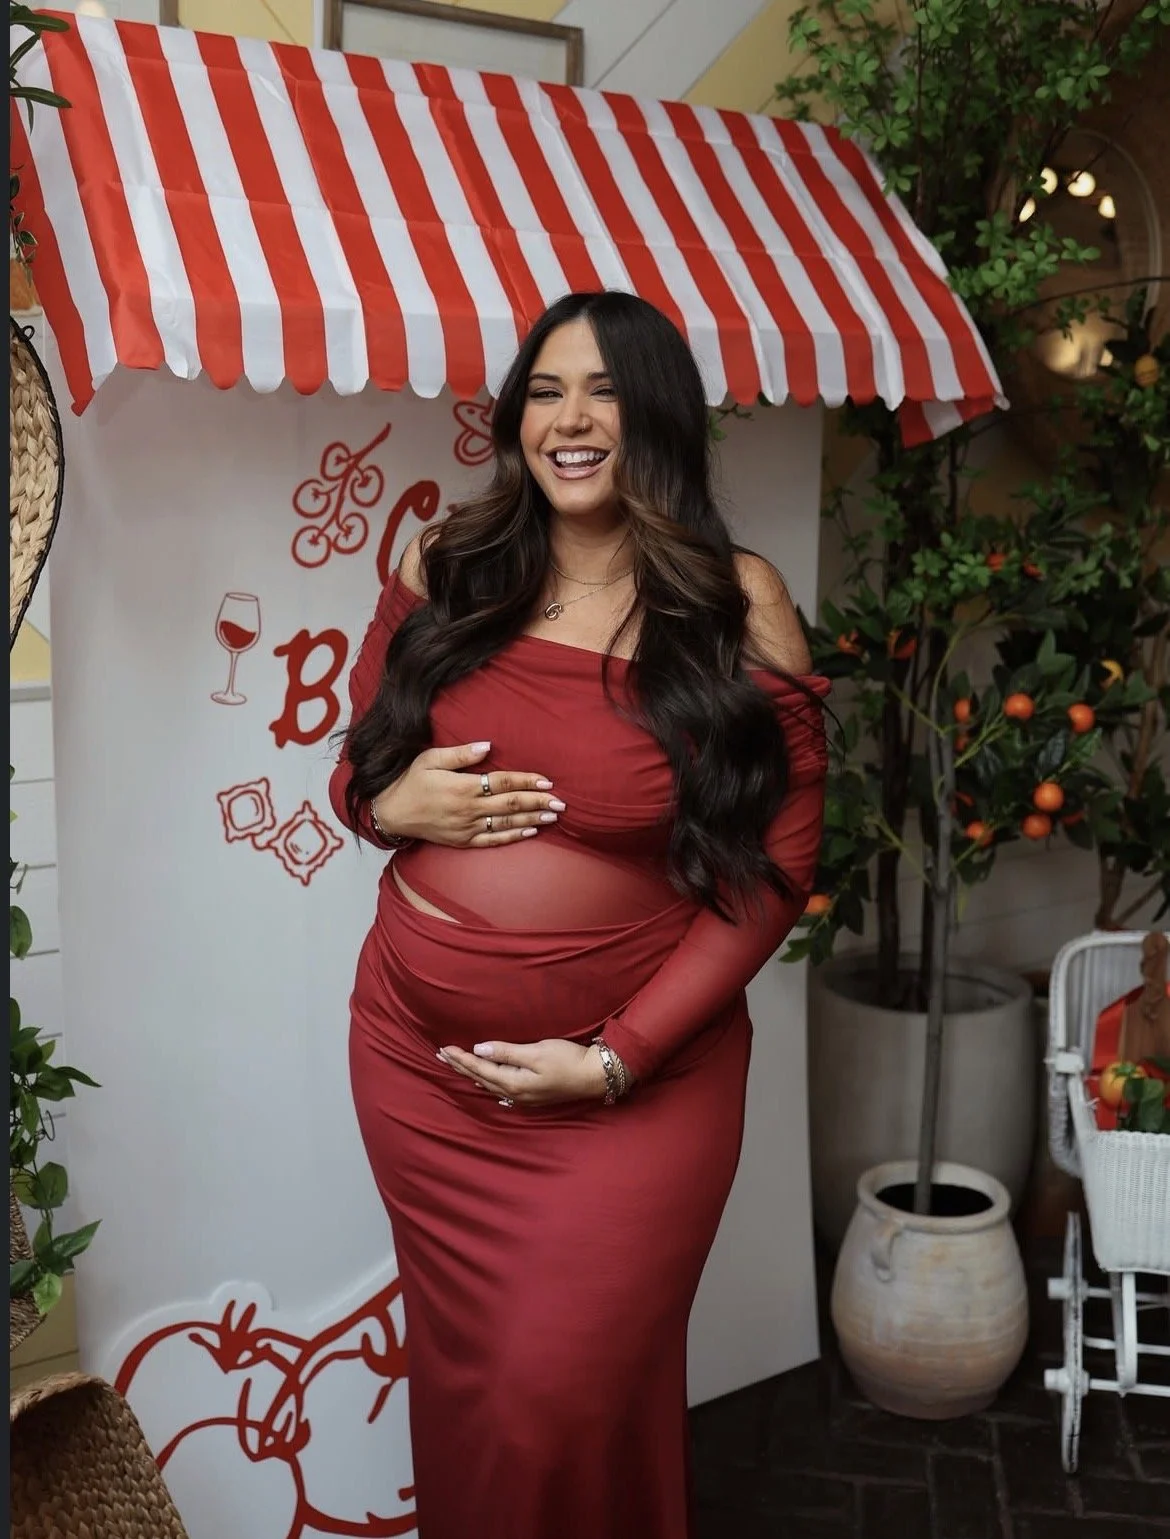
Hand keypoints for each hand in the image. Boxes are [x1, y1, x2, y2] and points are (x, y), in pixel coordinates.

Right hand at [373, 742, 564, 846]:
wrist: (391, 813)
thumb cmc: (410, 782)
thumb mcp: (430, 759)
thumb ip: (460, 754)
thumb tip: (488, 746)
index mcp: (462, 787)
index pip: (502, 782)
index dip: (526, 781)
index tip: (546, 781)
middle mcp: (468, 810)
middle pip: (510, 804)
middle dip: (538, 803)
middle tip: (561, 802)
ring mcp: (466, 828)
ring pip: (506, 823)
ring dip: (532, 819)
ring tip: (553, 816)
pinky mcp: (463, 841)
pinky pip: (493, 840)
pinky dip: (513, 836)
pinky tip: (530, 832)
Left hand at [437, 1039, 610, 1105]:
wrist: (594, 1076)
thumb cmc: (568, 1060)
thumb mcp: (537, 1052)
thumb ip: (507, 1052)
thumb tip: (480, 1049)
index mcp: (513, 1082)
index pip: (479, 1068)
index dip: (461, 1058)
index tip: (444, 1049)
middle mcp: (514, 1093)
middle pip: (480, 1078)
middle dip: (460, 1066)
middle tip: (440, 1056)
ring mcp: (523, 1097)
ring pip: (489, 1084)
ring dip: (472, 1073)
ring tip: (457, 1066)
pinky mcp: (531, 1095)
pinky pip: (500, 1090)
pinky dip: (488, 1082)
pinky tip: (485, 1083)